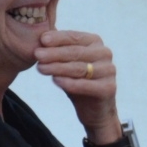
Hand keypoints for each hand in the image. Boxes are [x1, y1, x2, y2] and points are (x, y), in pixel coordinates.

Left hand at [34, 30, 121, 144]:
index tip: (41, 40)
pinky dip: (69, 83)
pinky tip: (56, 81)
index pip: (74, 37)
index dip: (57, 38)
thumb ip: (57, 49)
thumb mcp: (66, 62)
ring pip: (79, 68)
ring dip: (58, 67)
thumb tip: (39, 37)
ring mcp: (109, 71)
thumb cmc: (78, 81)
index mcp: (95, 42)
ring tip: (40, 68)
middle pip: (75, 52)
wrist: (94, 109)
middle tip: (37, 55)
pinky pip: (86, 84)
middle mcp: (105, 53)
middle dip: (54, 53)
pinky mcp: (109, 88)